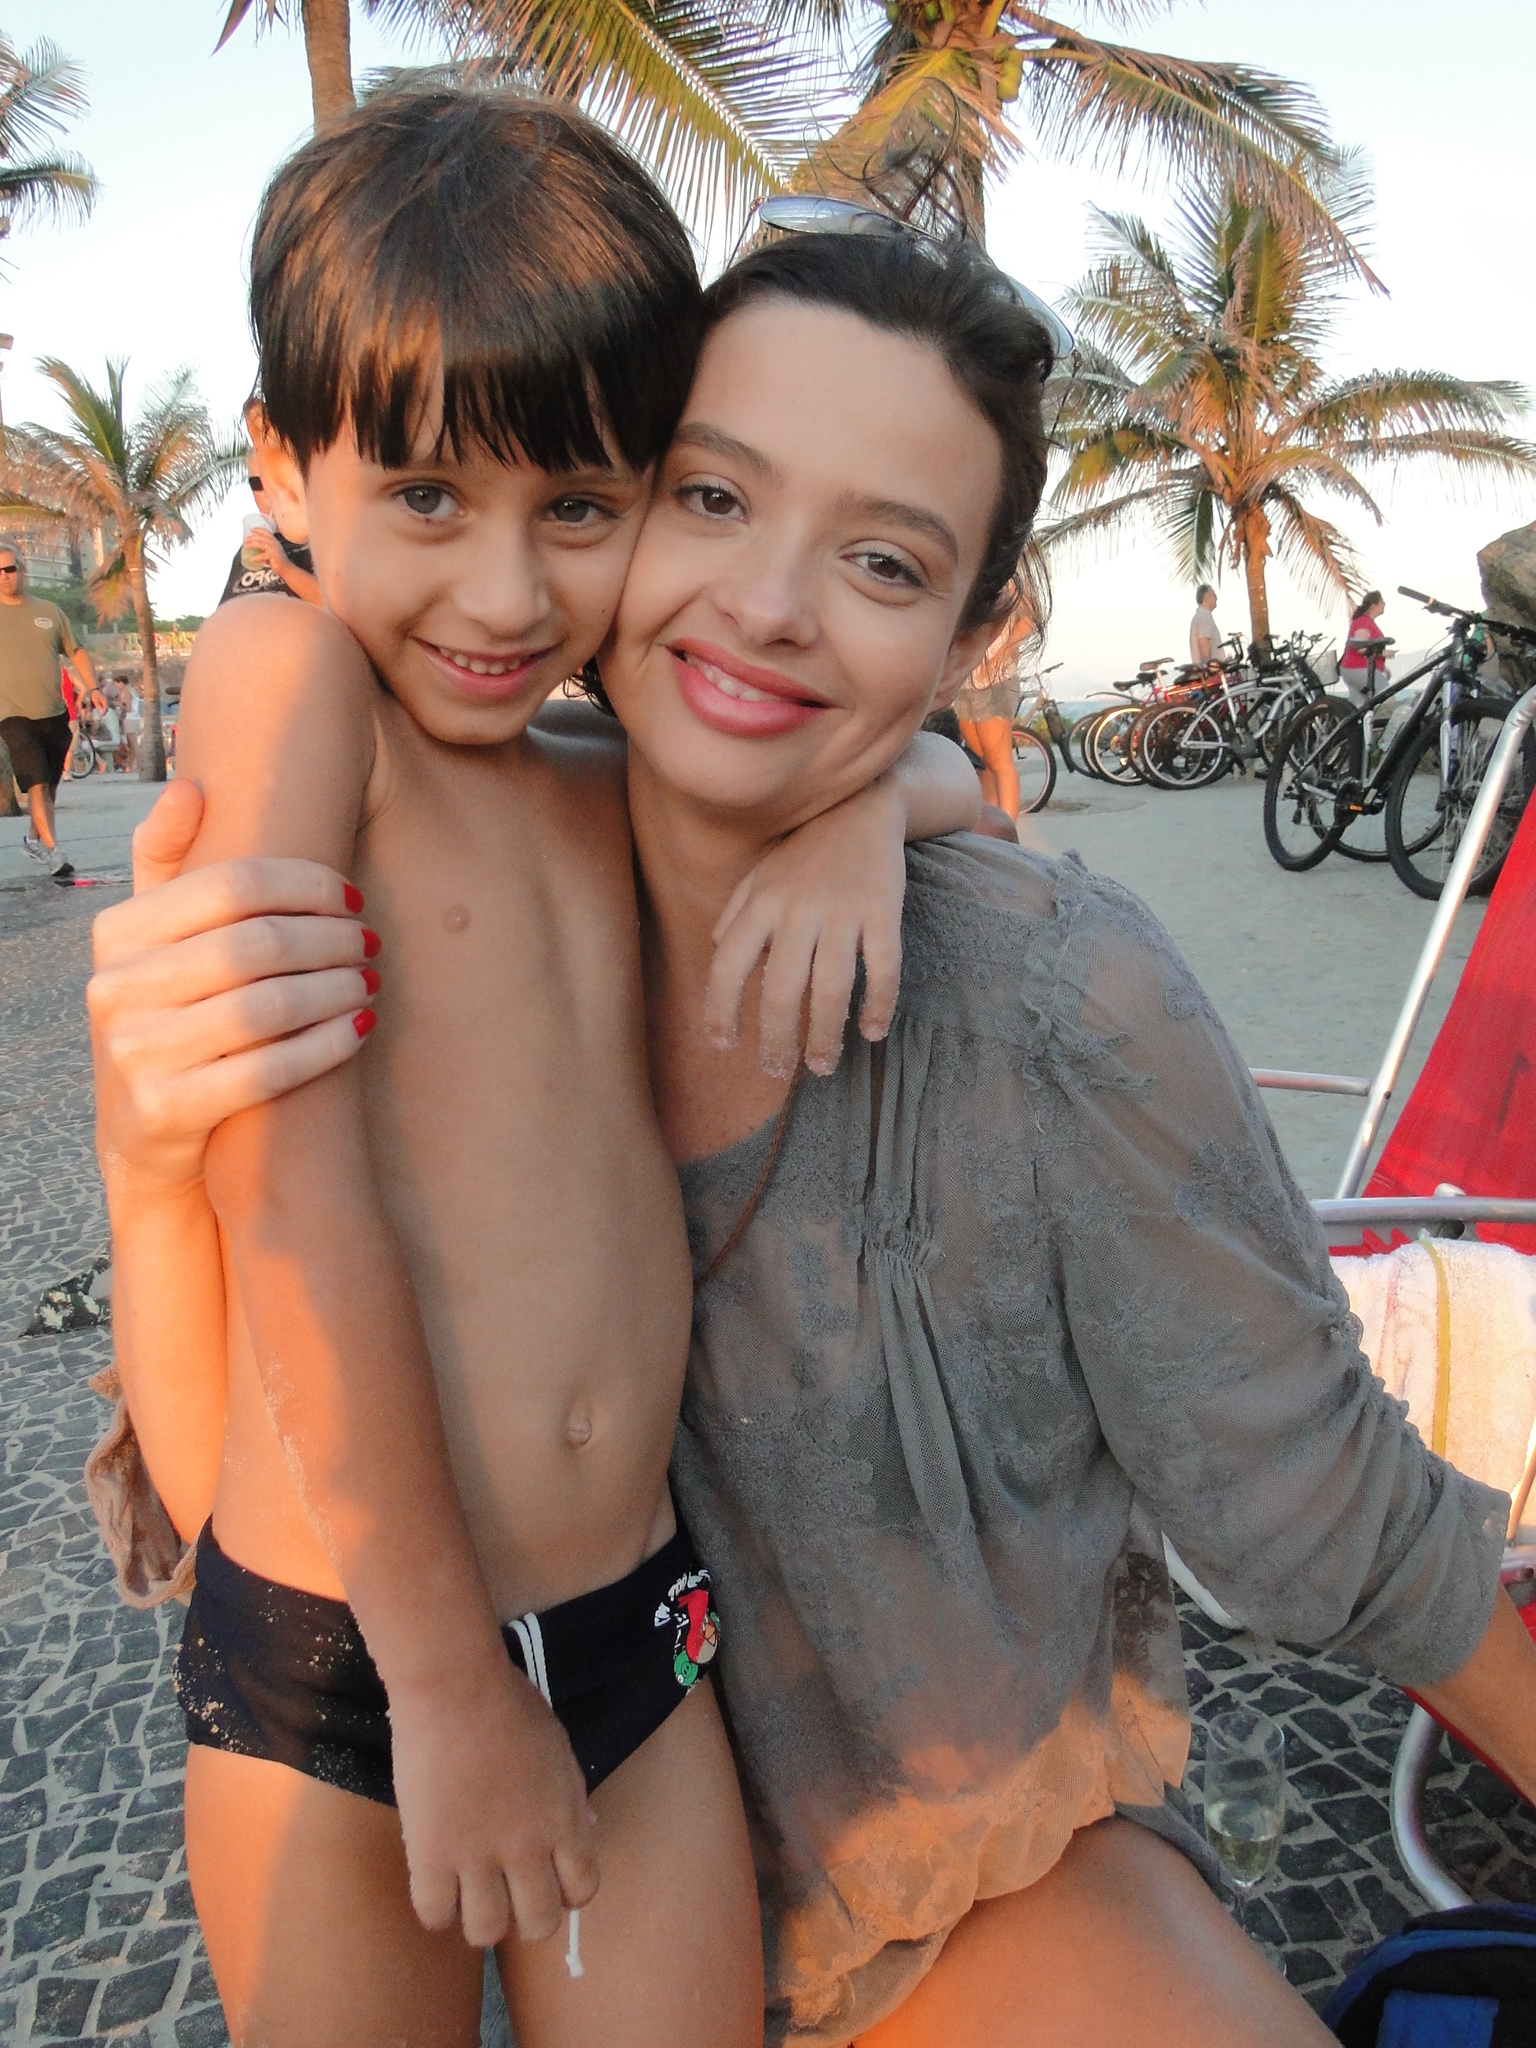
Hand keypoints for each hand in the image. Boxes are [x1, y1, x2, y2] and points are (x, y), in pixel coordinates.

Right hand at [90, 781, 374, 1196]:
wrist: (146, 1131)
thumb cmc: (170, 1012)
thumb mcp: (152, 938)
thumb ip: (166, 862)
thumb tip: (192, 788)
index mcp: (116, 931)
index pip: (232, 884)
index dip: (306, 884)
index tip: (351, 895)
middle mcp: (115, 988)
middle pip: (257, 944)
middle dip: (329, 939)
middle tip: (372, 941)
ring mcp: (136, 1053)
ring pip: (268, 1007)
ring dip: (336, 989)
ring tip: (370, 980)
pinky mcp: (166, 1112)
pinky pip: (270, 1070)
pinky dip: (328, 1045)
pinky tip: (361, 1027)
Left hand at [242, 526, 287, 575]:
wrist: (286, 568)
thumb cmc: (279, 560)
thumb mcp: (273, 551)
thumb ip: (265, 549)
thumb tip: (255, 550)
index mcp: (274, 541)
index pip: (265, 532)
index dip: (258, 530)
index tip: (251, 529)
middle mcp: (274, 543)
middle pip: (260, 537)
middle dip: (252, 537)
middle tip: (246, 540)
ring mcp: (273, 549)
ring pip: (260, 544)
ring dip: (251, 544)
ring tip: (246, 547)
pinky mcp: (272, 556)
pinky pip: (261, 556)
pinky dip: (255, 557)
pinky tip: (251, 559)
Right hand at [391, 1657, 600, 1946]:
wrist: (455, 1685)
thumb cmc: (508, 1705)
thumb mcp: (558, 1748)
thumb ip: (571, 1796)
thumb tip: (584, 1831)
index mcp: (564, 1819)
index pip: (583, 1889)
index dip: (566, 1891)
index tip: (548, 1877)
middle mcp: (527, 1847)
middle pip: (540, 1923)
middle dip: (527, 1914)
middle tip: (508, 1891)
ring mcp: (477, 1855)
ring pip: (487, 1932)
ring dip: (482, 1920)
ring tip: (470, 1894)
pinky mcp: (430, 1854)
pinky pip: (434, 1916)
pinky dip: (438, 1910)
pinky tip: (437, 1883)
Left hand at [706, 781, 905, 1078]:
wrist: (863, 805)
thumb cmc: (806, 849)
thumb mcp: (761, 873)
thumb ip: (736, 912)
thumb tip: (717, 950)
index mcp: (760, 904)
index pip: (727, 967)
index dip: (720, 1011)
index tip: (723, 1045)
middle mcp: (796, 910)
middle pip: (781, 990)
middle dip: (777, 1040)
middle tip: (777, 1070)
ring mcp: (842, 910)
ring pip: (831, 988)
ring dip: (825, 1035)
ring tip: (822, 1066)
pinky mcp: (883, 910)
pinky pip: (882, 967)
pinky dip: (878, 1004)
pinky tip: (872, 1031)